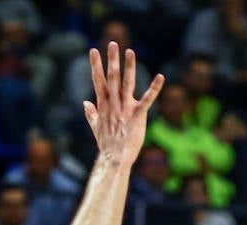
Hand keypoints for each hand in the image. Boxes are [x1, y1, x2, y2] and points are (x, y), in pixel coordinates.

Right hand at [83, 42, 163, 167]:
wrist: (115, 159)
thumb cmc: (107, 144)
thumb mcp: (96, 127)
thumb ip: (91, 113)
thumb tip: (85, 103)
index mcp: (104, 105)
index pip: (98, 81)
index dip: (96, 66)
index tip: (93, 51)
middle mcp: (114, 104)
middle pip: (112, 78)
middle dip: (112, 60)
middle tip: (112, 43)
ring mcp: (125, 109)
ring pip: (127, 84)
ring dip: (129, 67)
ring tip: (130, 52)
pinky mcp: (137, 116)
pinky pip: (147, 100)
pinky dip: (154, 88)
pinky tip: (161, 77)